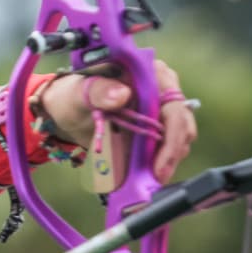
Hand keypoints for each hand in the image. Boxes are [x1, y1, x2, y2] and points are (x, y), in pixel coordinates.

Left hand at [39, 59, 197, 182]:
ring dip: (168, 161)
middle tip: (157, 177)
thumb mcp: (82, 92)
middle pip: (183, 125)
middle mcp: (163, 91)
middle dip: (172, 153)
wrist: (68, 111)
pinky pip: (167, 150)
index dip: (172, 135)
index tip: (159, 163)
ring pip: (179, 140)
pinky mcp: (156, 132)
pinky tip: (147, 177)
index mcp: (151, 74)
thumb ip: (100, 91)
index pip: (174, 105)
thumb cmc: (76, 95)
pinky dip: (160, 164)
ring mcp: (162, 113)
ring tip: (151, 179)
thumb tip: (122, 95)